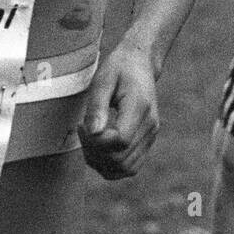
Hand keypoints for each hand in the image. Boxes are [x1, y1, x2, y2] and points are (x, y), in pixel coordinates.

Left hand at [78, 44, 158, 179]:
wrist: (141, 64)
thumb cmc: (119, 68)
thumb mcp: (103, 79)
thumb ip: (97, 106)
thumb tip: (92, 133)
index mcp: (140, 107)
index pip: (120, 140)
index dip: (96, 141)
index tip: (82, 125)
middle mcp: (150, 126)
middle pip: (121, 159)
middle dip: (95, 152)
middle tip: (83, 131)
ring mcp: (151, 136)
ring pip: (126, 169)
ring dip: (101, 162)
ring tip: (89, 140)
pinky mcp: (147, 142)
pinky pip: (130, 167)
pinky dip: (111, 166)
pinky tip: (99, 148)